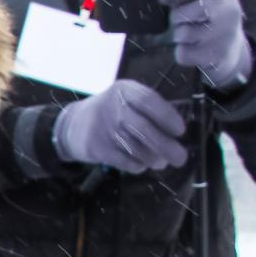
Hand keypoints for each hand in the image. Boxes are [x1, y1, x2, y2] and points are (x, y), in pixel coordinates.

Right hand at [52, 80, 188, 174]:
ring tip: (161, 162)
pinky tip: (141, 164)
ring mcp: (103, 128)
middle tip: (180, 157)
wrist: (74, 124)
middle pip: (144, 128)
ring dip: (153, 158)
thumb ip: (149, 109)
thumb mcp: (127, 99)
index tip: (181, 131)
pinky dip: (137, 165)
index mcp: (124, 90)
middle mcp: (113, 107)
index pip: (149, 101)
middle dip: (166, 146)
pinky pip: (123, 161)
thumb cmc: (111, 111)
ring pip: (135, 148)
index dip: (168, 117)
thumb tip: (176, 132)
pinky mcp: (96, 148)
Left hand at [161, 0, 252, 90]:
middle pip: (194, 9)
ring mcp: (226, 34)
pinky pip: (183, 53)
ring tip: (190, 35)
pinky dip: (182, 52)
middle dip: (176, 16)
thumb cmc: (208, 17)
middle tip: (178, 20)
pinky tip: (194, 49)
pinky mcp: (216, 56)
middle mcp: (229, 10)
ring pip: (184, 33)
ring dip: (178, 35)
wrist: (230, 48)